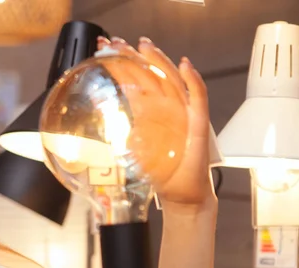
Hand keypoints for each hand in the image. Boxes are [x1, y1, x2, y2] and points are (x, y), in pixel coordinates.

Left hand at [97, 36, 214, 212]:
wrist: (182, 195)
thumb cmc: (161, 174)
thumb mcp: (134, 153)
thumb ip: (122, 136)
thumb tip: (101, 125)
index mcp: (151, 113)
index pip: (135, 81)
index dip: (120, 65)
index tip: (102, 51)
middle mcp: (167, 109)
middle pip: (150, 74)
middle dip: (132, 56)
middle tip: (113, 41)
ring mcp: (184, 114)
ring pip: (172, 80)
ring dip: (159, 61)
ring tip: (144, 46)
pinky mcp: (198, 125)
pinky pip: (197, 99)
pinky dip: (193, 82)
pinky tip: (183, 66)